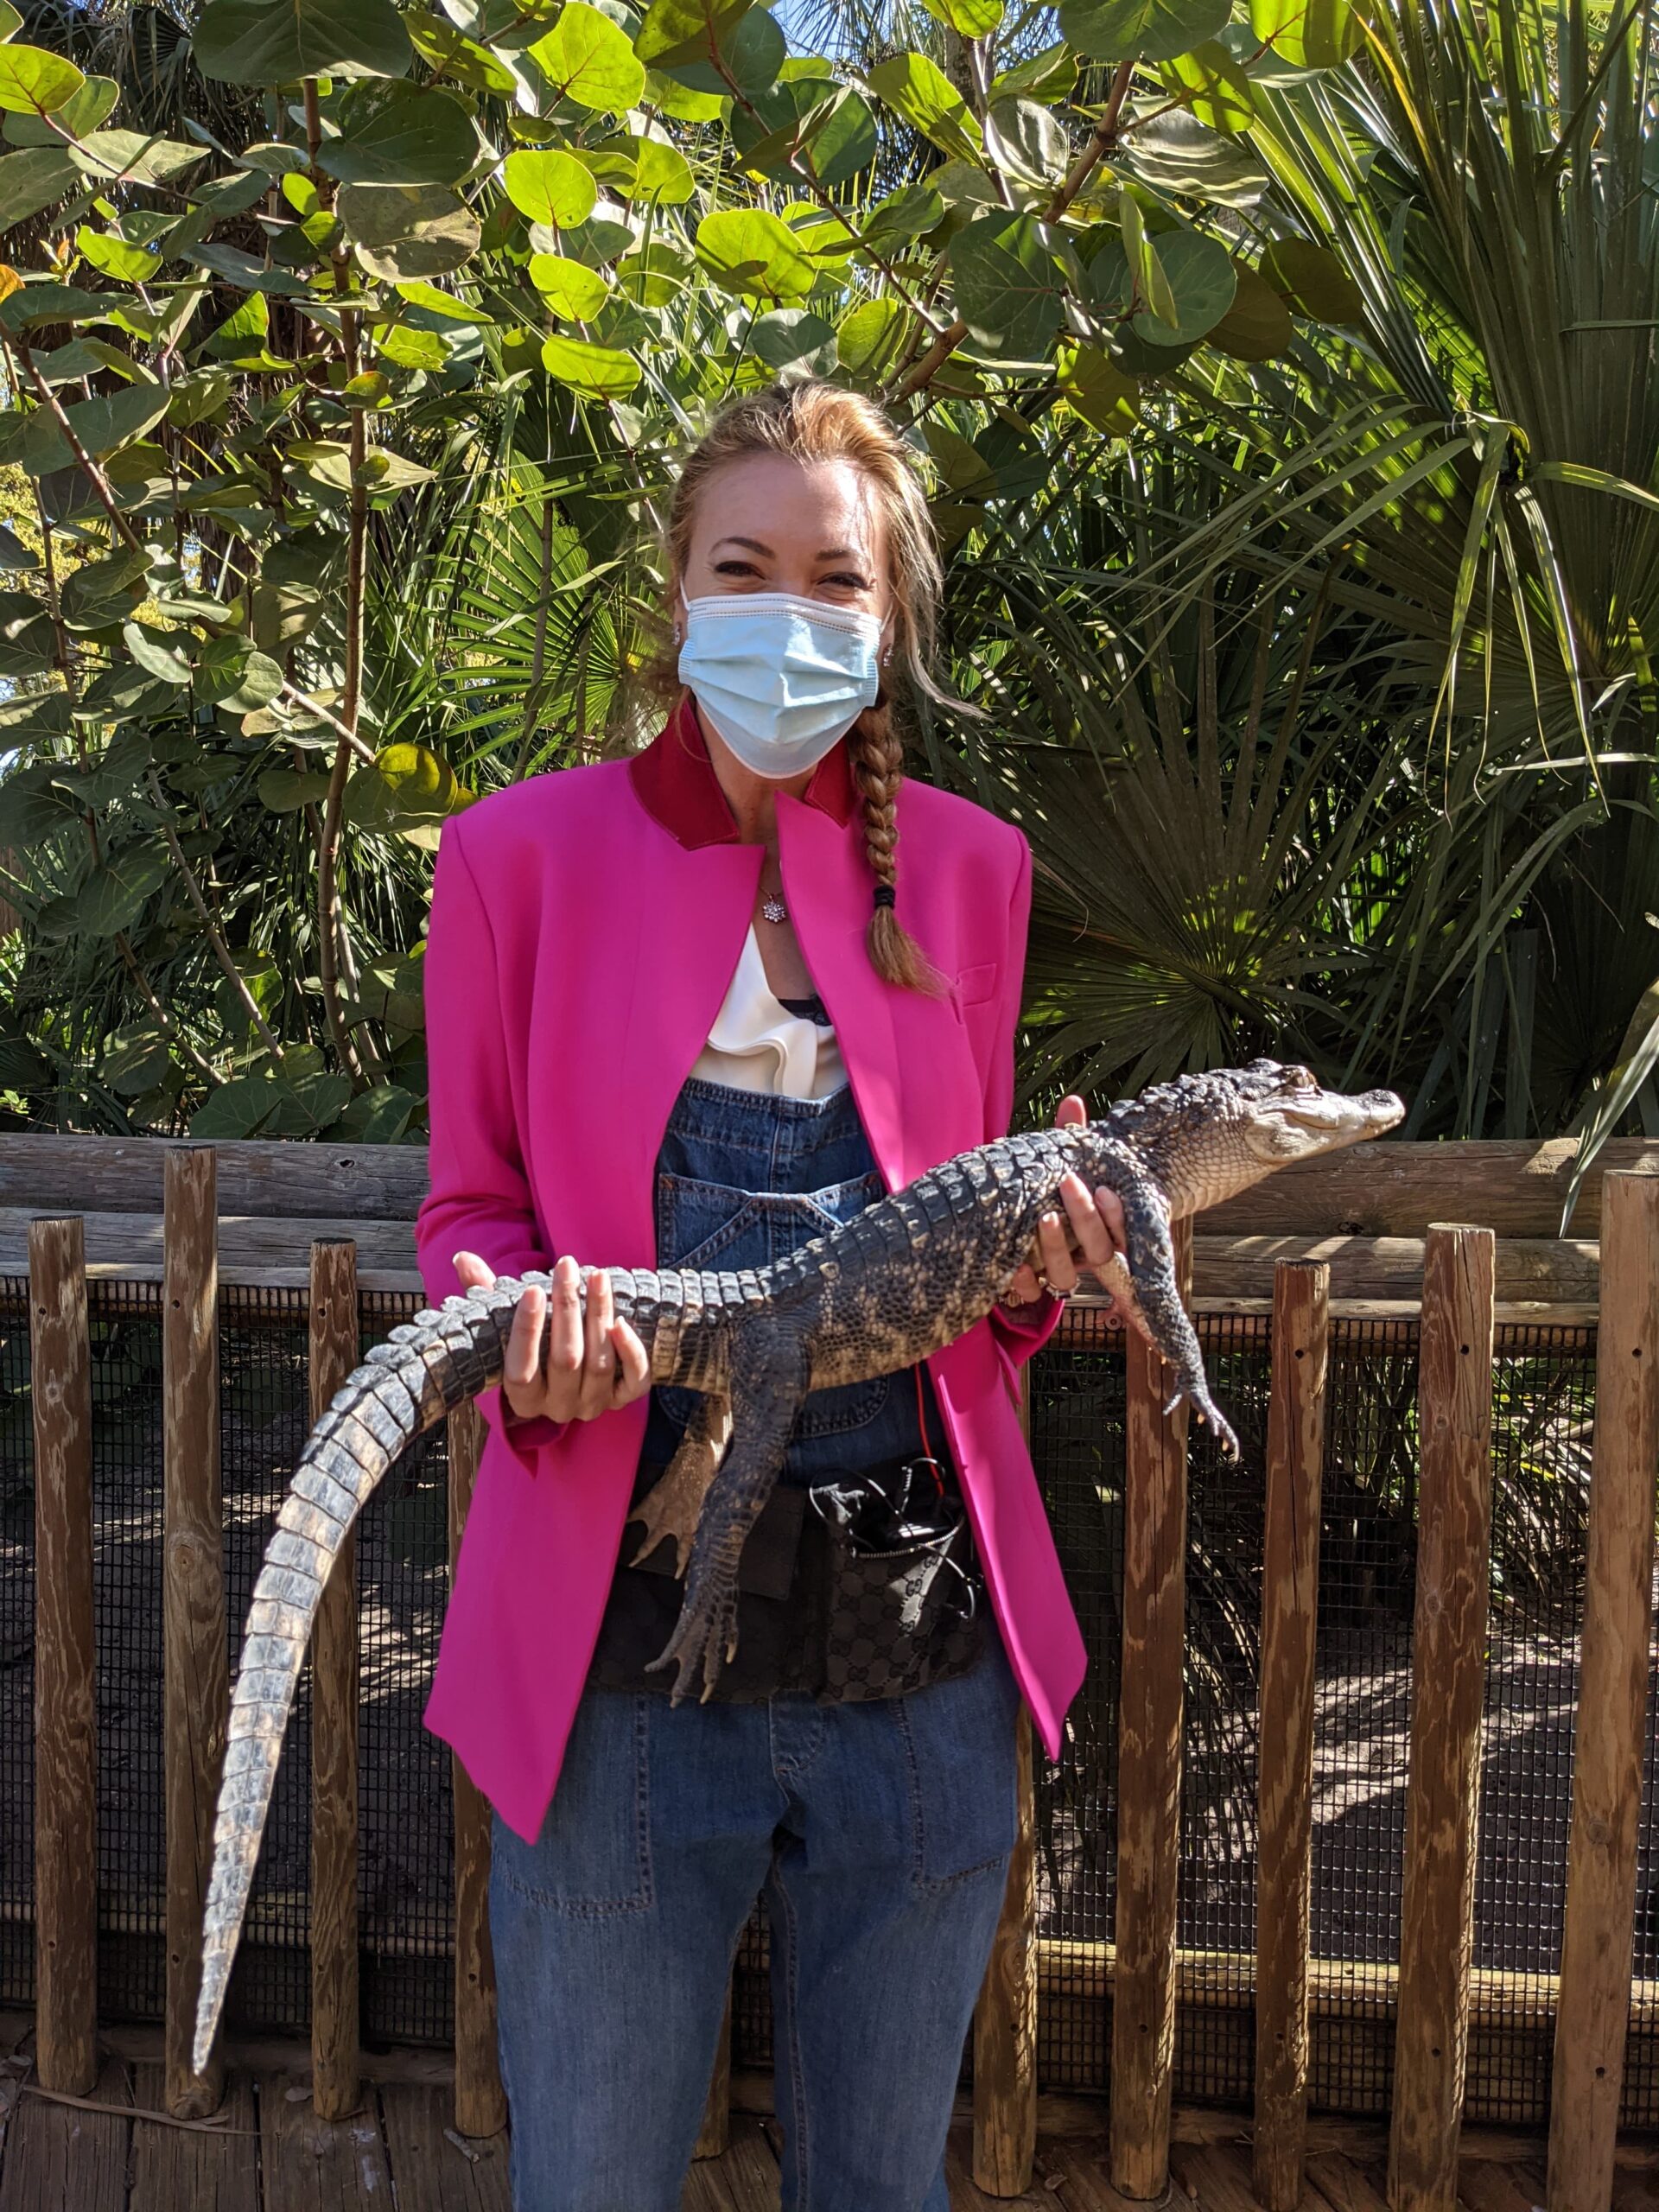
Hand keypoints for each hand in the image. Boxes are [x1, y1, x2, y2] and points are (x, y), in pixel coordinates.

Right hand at [451, 1251, 651, 1422]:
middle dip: (567, 1308)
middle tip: (566, 1267)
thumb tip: (463, 1259)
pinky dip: (630, 1352)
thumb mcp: (505, 1323)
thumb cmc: (533, 1342)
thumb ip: (485, 1294)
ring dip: (599, 1315)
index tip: (532, 1289)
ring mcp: (592, 1404)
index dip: (526, 1331)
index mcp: (522, 1398)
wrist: (570, 1373)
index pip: (520, 1371)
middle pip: (565, 1360)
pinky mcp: (623, 1398)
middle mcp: (558, 1407)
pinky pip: (634, 1381)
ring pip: (598, 1362)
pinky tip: (621, 1321)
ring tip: (596, 1276)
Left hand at [1001, 1094, 1128, 1310]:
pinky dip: (1024, 1283)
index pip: (1123, 1232)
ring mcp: (1060, 1273)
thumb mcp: (1061, 1161)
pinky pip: (1033, 1294)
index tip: (1104, 1188)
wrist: (1010, 1222)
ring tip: (1044, 1217)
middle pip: (1099, 1252)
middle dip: (1087, 1218)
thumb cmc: (1048, 1187)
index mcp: (1103, 1229)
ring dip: (1058, 1249)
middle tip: (1067, 1182)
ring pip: (1068, 1278)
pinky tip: (1015, 1265)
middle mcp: (1085, 1256)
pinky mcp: (1031, 1286)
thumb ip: (1070, 1137)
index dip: (1117, 1215)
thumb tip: (1072, 1101)